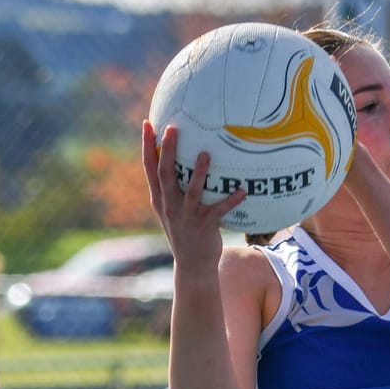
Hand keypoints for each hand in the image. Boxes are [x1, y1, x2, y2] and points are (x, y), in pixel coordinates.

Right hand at [142, 121, 241, 271]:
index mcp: (159, 198)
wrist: (192, 265)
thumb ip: (170, 187)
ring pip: (191, 192)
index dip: (147, 146)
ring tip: (205, 154)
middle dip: (168, 151)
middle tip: (173, 128)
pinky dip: (230, 201)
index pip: (149, 168)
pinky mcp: (204, 226)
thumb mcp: (171, 208)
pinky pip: (218, 211)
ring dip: (199, 173)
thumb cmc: (184, 230)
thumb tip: (177, 158)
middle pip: (165, 174)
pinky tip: (242, 191)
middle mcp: (170, 206)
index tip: (147, 124)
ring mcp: (186, 216)